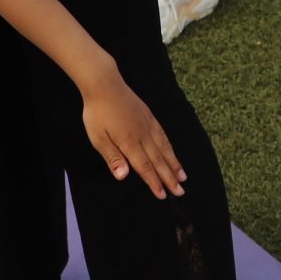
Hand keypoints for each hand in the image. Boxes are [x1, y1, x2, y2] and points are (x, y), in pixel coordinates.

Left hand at [80, 73, 184, 199]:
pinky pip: (163, 135)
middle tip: (181, 192)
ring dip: (174, 164)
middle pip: (159, 161)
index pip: (145, 168)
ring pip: (164, 148)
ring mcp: (148, 125)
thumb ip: (112, 158)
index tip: (164, 195)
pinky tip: (172, 152)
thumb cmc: (97, 113)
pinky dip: (170, 146)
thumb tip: (124, 177)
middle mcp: (143, 136)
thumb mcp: (98, 138)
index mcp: (129, 143)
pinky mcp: (149, 116)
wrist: (105, 84)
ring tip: (183, 176)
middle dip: (170, 178)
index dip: (154, 183)